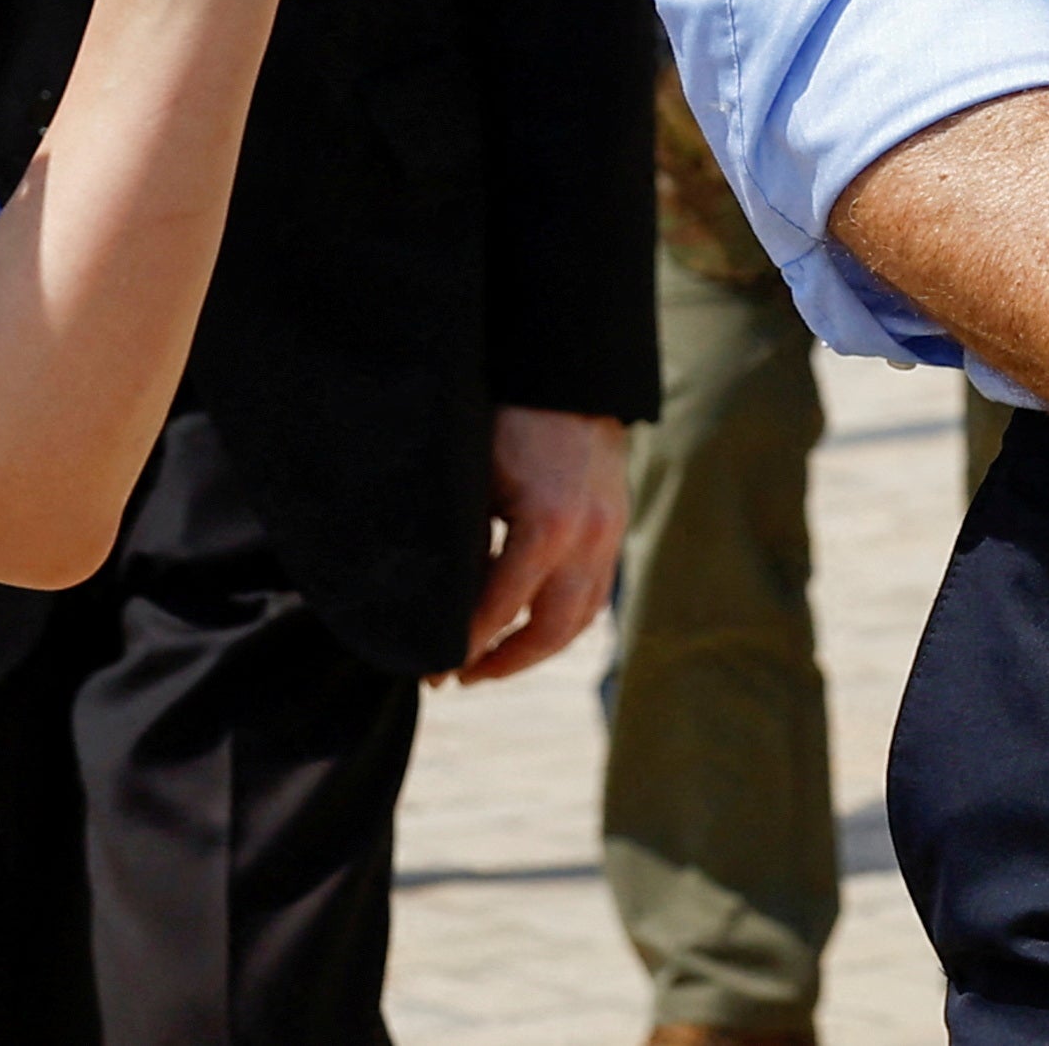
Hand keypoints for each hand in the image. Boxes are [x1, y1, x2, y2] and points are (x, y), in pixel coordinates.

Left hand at [441, 407, 628, 683]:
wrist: (570, 372)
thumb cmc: (508, 416)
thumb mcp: (475, 478)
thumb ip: (466, 543)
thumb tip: (439, 603)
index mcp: (547, 525)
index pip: (500, 609)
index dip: (464, 644)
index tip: (432, 667)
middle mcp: (588, 537)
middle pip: (548, 631)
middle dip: (502, 662)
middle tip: (459, 677)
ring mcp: (610, 533)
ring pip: (579, 619)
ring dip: (536, 648)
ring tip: (492, 660)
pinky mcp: (616, 526)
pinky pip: (593, 593)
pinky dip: (562, 618)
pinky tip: (529, 623)